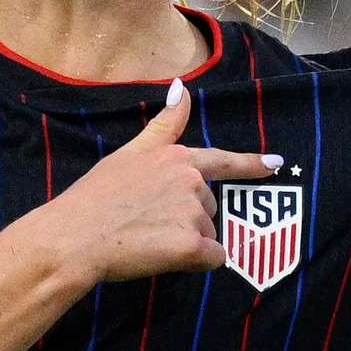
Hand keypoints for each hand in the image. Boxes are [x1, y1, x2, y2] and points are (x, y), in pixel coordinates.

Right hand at [38, 80, 279, 283]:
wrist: (75, 235)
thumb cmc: (95, 196)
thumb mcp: (129, 152)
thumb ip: (164, 125)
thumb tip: (183, 87)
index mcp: (178, 158)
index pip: (223, 161)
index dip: (251, 164)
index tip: (275, 164)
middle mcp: (192, 181)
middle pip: (210, 208)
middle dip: (189, 219)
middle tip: (148, 223)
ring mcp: (193, 213)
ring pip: (209, 234)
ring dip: (188, 242)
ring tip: (149, 240)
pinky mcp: (191, 246)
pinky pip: (212, 259)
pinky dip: (195, 263)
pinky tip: (164, 258)